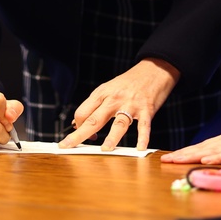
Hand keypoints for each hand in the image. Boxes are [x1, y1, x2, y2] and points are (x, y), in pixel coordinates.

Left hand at [60, 57, 179, 150]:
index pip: (83, 112)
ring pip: (119, 123)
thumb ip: (95, 106)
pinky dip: (142, 137)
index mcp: (102, 94)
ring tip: (105, 150)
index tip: (81, 137)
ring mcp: (131, 104)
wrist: (153, 69)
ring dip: (112, 137)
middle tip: (68, 146)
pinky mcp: (147, 109)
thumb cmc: (128, 83)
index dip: (78, 127)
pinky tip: (140, 148)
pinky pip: (144, 126)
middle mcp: (114, 99)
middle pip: (94, 119)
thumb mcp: (108, 89)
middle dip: (79, 134)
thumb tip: (78, 125)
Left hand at [160, 125, 220, 164]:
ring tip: (177, 160)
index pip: (202, 147)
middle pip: (201, 147)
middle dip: (182, 154)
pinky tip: (206, 159)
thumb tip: (215, 160)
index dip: (185, 152)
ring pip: (211, 149)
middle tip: (165, 160)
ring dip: (192, 154)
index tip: (169, 158)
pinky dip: (217, 155)